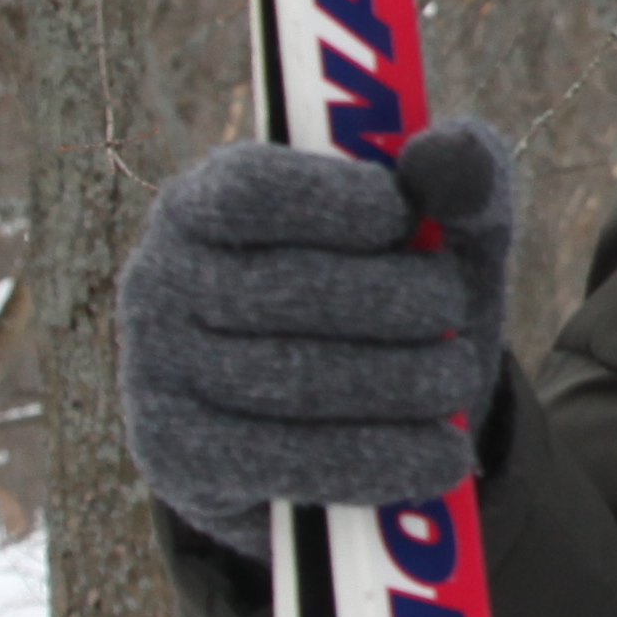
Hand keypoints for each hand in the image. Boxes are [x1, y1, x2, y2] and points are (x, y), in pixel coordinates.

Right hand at [119, 125, 518, 557]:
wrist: (349, 421)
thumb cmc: (394, 299)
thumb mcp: (440, 234)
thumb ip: (459, 179)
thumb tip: (452, 155)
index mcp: (205, 201)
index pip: (252, 191)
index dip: (334, 202)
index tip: (402, 218)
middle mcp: (161, 280)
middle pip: (288, 288)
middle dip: (399, 302)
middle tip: (455, 315)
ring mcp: (156, 372)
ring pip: (295, 379)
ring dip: (404, 384)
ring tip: (456, 381)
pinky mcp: (173, 458)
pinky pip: (284, 461)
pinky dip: (379, 461)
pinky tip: (439, 456)